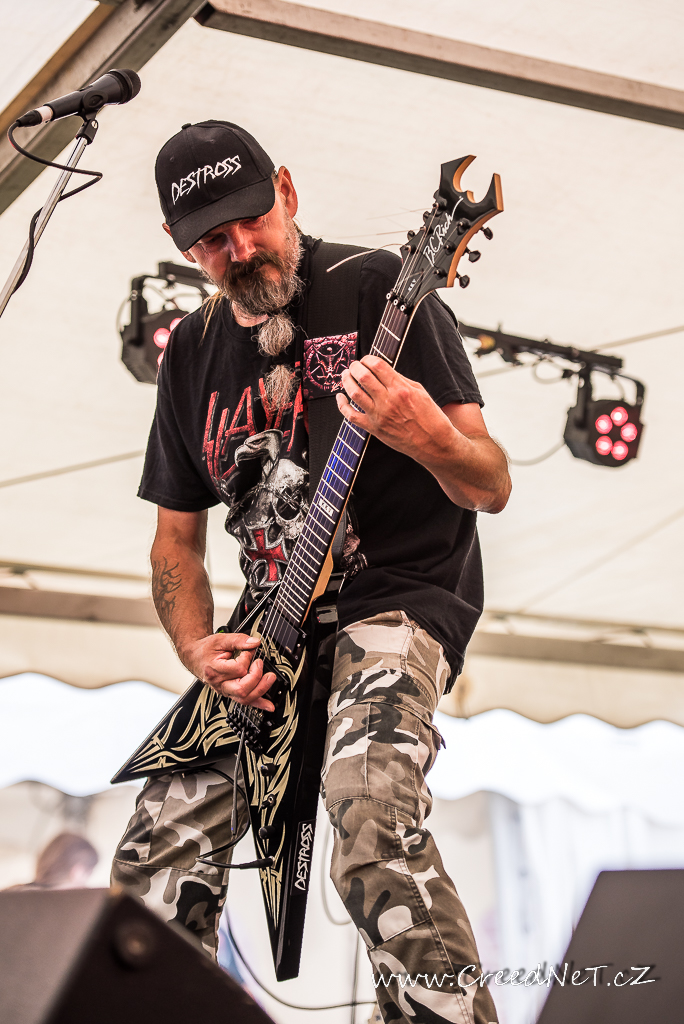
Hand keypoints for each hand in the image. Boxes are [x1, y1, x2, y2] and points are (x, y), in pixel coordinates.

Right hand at [181, 632, 275, 710]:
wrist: (195, 657)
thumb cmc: (205, 650)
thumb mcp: (220, 640)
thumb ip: (239, 640)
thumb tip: (255, 643)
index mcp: (214, 670)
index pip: (238, 669)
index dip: (248, 658)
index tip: (249, 650)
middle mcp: (219, 684)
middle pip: (242, 689)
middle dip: (256, 676)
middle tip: (259, 662)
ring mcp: (224, 690)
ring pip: (244, 698)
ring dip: (260, 690)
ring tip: (270, 678)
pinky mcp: (229, 693)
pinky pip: (244, 701)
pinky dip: (258, 703)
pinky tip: (269, 705)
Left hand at [336, 355, 452, 462]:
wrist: (433, 443)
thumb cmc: (430, 417)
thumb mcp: (419, 392)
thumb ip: (400, 380)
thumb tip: (383, 371)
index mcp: (401, 389)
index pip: (377, 365)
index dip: (368, 359)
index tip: (366, 360)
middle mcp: (388, 401)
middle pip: (363, 376)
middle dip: (355, 367)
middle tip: (354, 366)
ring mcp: (379, 416)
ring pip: (354, 393)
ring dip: (347, 381)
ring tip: (346, 376)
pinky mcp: (374, 429)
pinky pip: (351, 416)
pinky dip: (342, 405)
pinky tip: (340, 397)